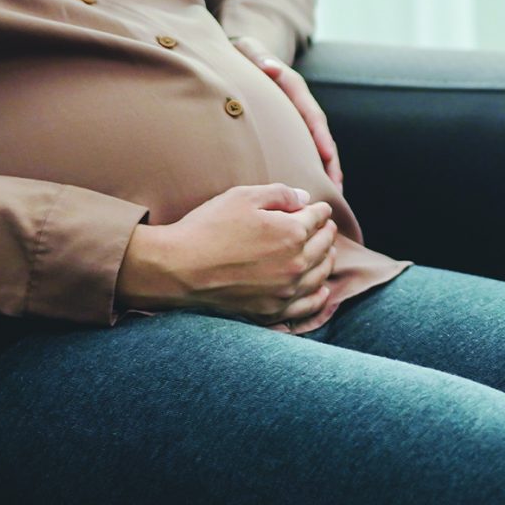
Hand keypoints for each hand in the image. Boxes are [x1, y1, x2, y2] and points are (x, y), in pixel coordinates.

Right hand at [116, 183, 338, 323]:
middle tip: (326, 228)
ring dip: (327, 261)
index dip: (320, 210)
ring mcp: (285, 290)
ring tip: (327, 253)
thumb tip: (304, 198)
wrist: (177, 269)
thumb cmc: (207, 228)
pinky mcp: (271, 311)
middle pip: (324, 246)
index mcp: (293, 233)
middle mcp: (296, 263)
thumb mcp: (242, 196)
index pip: (318, 219)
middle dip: (327, 233)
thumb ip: (280, 194)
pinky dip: (318, 297)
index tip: (320, 209)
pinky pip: (306, 306)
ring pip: (320, 275)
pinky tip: (322, 290)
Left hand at [232, 37, 343, 187]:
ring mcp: (298, 121)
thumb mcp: (250, 50)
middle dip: (331, 163)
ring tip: (332, 197)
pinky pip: (305, 152)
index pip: (312, 115)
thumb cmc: (247, 56)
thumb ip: (259, 56)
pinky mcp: (292, 131)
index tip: (327, 155)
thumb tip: (270, 68)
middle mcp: (302, 107)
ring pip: (317, 149)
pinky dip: (312, 170)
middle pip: (322, 137)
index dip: (320, 136)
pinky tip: (313, 190)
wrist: (247, 57)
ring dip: (326, 172)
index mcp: (295, 90)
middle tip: (336, 186)